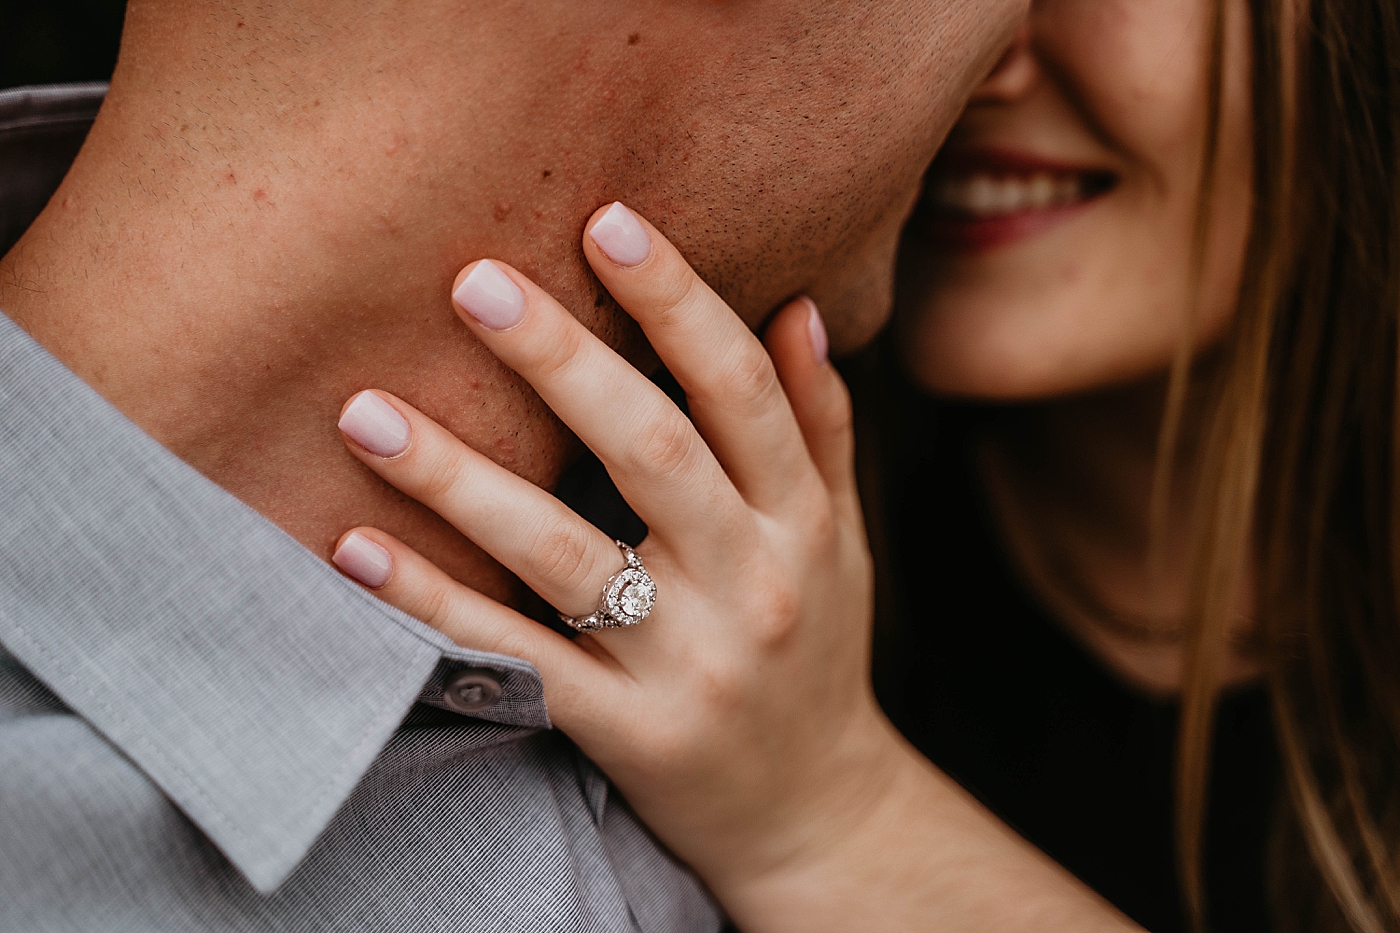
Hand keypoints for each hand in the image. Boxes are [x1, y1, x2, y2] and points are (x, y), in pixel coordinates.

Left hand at [330, 202, 898, 900]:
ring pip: (565, 557)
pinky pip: (517, 662)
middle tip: (474, 282)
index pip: (743, 390)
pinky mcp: (627, 732)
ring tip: (368, 409)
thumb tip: (796, 305)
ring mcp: (686, 664)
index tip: (606, 224)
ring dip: (461, 478)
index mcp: (801, 522)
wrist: (815, 814)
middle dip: (564, 363)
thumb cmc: (818, 653)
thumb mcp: (839, 538)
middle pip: (654, 452)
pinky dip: (433, 605)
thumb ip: (820, 425)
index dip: (679, 302)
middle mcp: (751, 584)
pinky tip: (356, 547)